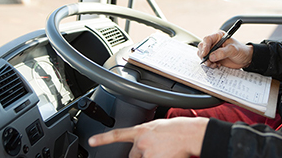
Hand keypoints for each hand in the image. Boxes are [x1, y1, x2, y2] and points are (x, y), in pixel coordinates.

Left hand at [89, 117, 208, 157]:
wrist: (190, 134)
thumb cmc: (178, 129)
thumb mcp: (157, 126)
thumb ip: (146, 134)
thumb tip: (141, 142)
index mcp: (141, 130)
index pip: (118, 134)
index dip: (103, 138)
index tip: (91, 141)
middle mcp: (141, 142)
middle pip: (133, 155)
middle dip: (140, 155)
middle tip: (155, 150)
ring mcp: (147, 154)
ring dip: (150, 157)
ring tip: (163, 151)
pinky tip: (165, 154)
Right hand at [198, 31, 252, 68]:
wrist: (245, 59)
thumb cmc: (241, 51)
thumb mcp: (233, 50)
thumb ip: (222, 52)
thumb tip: (211, 56)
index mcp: (218, 37)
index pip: (207, 39)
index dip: (205, 46)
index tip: (205, 54)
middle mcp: (214, 43)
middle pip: (202, 47)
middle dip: (204, 55)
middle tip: (208, 61)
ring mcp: (213, 50)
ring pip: (202, 54)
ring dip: (206, 61)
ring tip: (214, 64)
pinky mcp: (213, 58)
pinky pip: (206, 61)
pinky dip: (209, 64)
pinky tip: (216, 65)